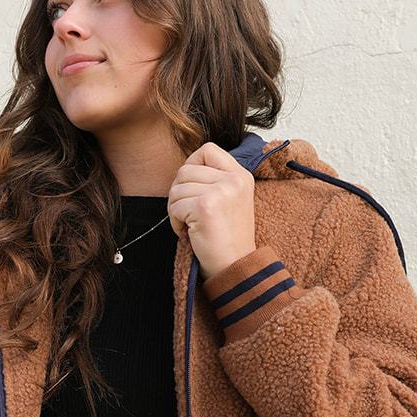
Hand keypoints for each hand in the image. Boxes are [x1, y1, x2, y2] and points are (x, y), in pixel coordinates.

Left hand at [167, 141, 256, 279]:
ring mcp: (220, 191)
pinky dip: (176, 222)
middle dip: (180, 192)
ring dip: (176, 209)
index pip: (208, 150)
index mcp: (241, 175)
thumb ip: (215, 180)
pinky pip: (175, 207)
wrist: (236, 266)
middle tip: (188, 212)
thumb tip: (184, 170)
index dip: (192, 164)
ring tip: (191, 225)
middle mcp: (233, 180)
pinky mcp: (205, 206)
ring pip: (177, 188)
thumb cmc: (228, 238)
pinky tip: (190, 233)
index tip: (192, 186)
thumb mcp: (232, 200)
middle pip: (186, 170)